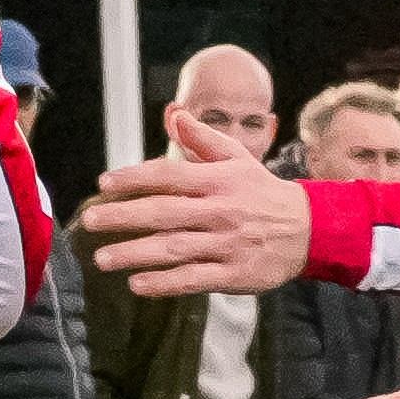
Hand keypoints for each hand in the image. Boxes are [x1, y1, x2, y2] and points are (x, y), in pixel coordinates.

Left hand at [75, 106, 313, 299]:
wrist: (310, 229)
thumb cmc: (263, 192)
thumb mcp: (237, 159)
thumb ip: (202, 139)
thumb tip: (175, 114)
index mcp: (218, 180)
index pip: (168, 175)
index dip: (134, 179)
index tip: (103, 185)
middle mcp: (220, 211)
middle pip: (163, 213)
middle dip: (122, 217)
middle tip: (90, 222)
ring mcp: (226, 244)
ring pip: (173, 248)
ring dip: (134, 253)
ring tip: (102, 259)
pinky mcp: (234, 274)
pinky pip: (193, 279)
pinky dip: (164, 283)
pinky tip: (137, 284)